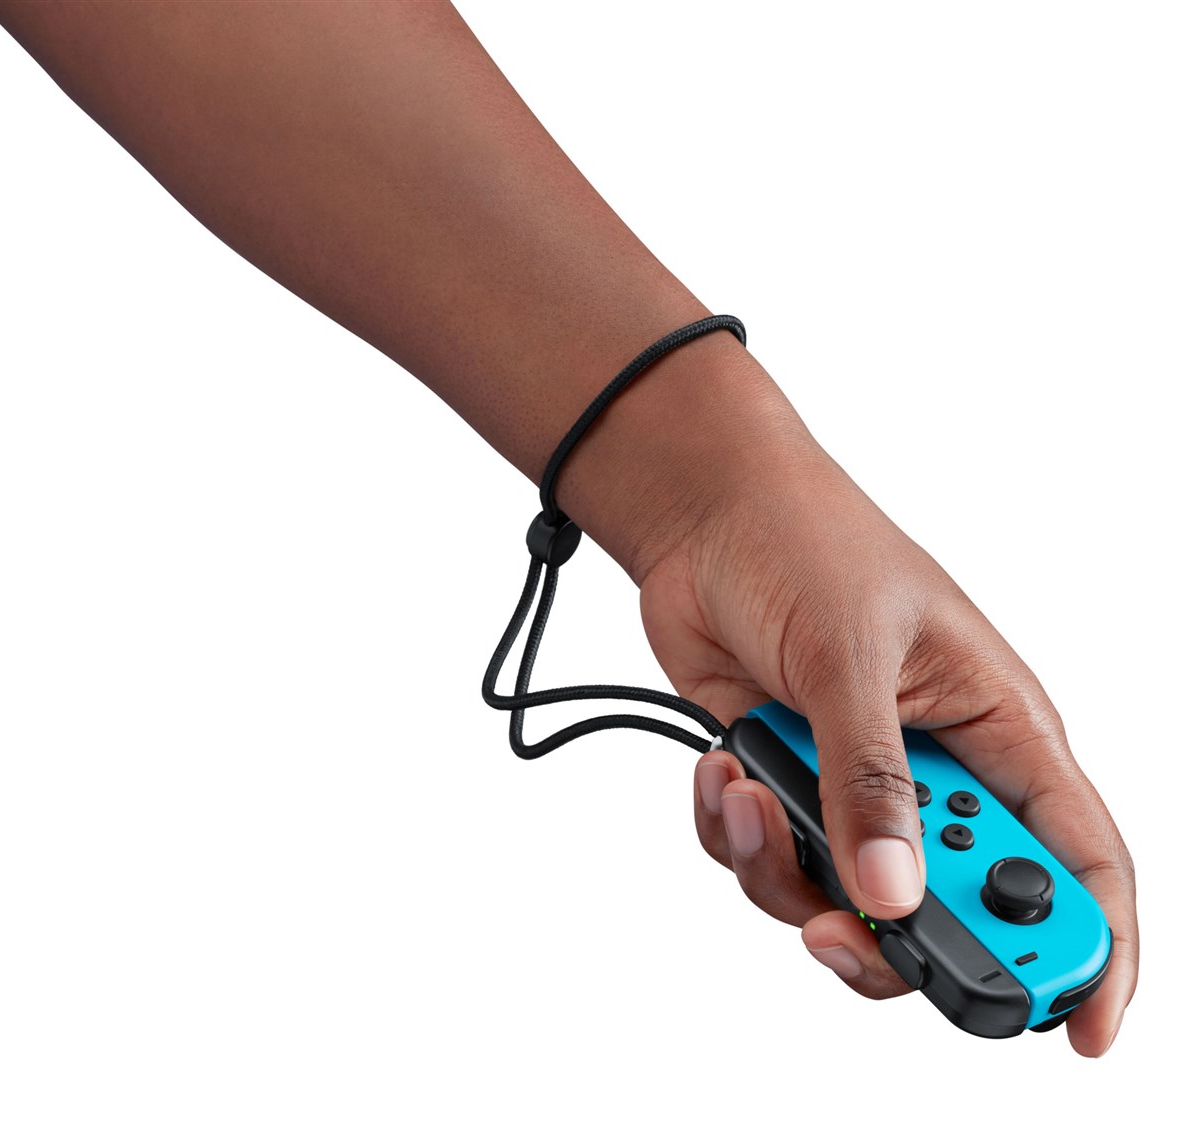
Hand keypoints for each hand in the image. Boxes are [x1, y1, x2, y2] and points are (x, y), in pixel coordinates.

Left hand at [631, 396, 1137, 1056]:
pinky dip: (736, 837)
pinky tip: (722, 775)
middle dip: (894, 934)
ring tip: (750, 797)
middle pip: (954, 911)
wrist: (705, 516)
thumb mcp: (851, 653)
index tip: (1076, 1032)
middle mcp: (935, 772)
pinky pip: (769, 864)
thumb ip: (871, 778)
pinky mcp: (788, 787)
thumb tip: (890, 894)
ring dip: (787, 874)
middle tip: (836, 922)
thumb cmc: (807, 542)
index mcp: (997, 729)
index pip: (1075, 860)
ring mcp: (855, 785)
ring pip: (846, 901)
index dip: (1091, 951)